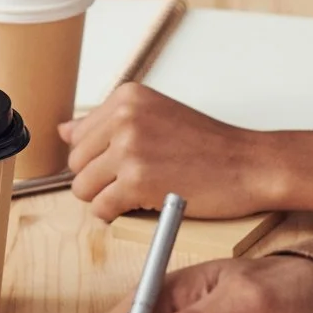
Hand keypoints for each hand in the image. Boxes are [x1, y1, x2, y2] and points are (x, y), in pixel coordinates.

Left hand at [63, 85, 312, 221]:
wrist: (251, 164)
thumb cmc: (209, 145)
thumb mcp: (156, 116)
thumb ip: (109, 123)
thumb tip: (62, 130)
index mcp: (126, 97)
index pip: (78, 135)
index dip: (99, 158)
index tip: (126, 164)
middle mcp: (124, 117)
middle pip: (76, 162)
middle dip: (99, 179)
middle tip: (135, 183)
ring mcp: (129, 148)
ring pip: (83, 188)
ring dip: (106, 199)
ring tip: (139, 195)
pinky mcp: (136, 181)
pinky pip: (101, 208)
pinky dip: (115, 215)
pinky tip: (142, 207)